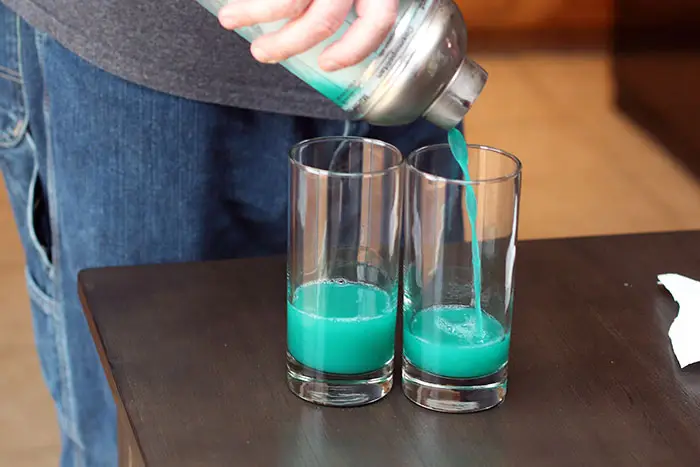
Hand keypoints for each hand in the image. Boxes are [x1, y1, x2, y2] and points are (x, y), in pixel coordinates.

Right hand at [218, 0, 397, 71]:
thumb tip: (315, 37)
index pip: (377, 19)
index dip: (354, 49)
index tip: (326, 64)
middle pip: (325, 20)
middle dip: (287, 43)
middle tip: (261, 52)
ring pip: (291, 0)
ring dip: (254, 14)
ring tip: (230, 19)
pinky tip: (234, 0)